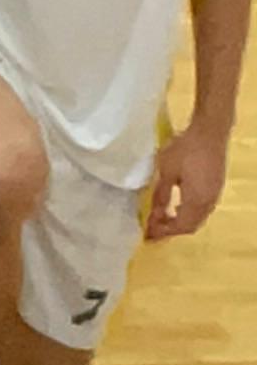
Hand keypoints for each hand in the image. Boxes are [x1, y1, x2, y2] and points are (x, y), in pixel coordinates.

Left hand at [147, 123, 230, 239]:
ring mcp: (215, 194)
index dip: (163, 232)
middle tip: (154, 228)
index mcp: (196, 201)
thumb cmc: (186, 149)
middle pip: (191, 225)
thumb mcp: (167, 172)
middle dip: (171, 229)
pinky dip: (188, 213)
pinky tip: (177, 205)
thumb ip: (161, 195)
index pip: (180, 227)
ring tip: (163, 217)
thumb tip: (155, 215)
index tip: (148, 233)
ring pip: (198, 217)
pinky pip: (202, 209)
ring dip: (180, 221)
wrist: (210, 130)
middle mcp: (208, 202)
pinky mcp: (216, 186)